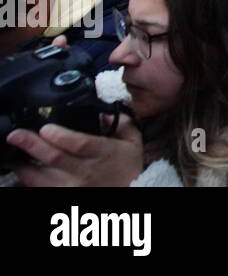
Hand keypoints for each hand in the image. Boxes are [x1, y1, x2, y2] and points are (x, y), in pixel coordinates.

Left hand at [8, 114, 145, 186]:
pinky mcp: (62, 196)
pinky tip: (21, 168)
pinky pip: (39, 188)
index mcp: (105, 154)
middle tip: (16, 135)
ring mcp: (72, 187)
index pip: (81, 145)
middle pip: (55, 158)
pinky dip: (27, 179)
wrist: (130, 195)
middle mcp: (86, 172)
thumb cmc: (128, 167)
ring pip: (42, 177)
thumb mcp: (133, 141)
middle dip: (33, 145)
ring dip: (24, 165)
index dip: (61, 137)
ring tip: (12, 152)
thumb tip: (103, 112)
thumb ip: (121, 123)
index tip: (46, 128)